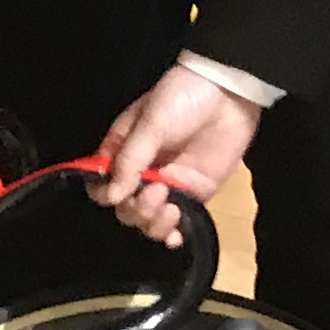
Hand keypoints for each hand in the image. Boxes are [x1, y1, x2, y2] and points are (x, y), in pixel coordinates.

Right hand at [88, 64, 260, 245]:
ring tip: (170, 204)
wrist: (228, 93)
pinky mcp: (193, 194)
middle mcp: (140, 171)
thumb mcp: (150, 123)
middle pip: (124, 207)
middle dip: (135, 208)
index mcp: (121, 150)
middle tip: (156, 191)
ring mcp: (167, 185)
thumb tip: (111, 196)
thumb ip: (131, 160)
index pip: (101, 182)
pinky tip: (174, 235)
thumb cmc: (182, 99)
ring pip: (147, 219)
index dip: (105, 193)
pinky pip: (177, 222)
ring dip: (152, 221)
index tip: (119, 193)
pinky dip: (171, 234)